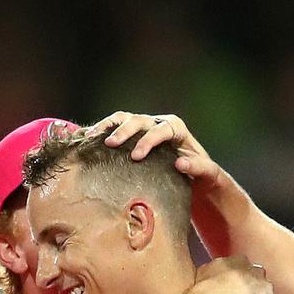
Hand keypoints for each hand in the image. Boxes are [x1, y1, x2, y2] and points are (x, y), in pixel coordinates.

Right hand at [88, 111, 222, 188]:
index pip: (162, 129)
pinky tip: (87, 138)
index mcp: (177, 129)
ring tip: (93, 137)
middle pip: (139, 120)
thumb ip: (198, 167)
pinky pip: (115, 126)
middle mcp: (159, 123)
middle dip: (125, 131)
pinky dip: (101, 130)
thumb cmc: (201, 175)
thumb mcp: (206, 173)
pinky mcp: (132, 134)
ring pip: (124, 118)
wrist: (194, 175)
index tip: (136, 156)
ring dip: (107, 126)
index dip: (148, 140)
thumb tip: (180, 163)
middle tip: (111, 144)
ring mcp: (144, 127)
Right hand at [162, 255, 274, 293]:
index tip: (235, 289)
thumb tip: (213, 275)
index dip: (240, 279)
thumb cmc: (202, 292)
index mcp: (237, 260)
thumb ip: (214, 270)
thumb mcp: (203, 272)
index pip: (244, 267)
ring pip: (264, 292)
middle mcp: (253, 269)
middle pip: (257, 277)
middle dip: (252, 287)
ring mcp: (263, 284)